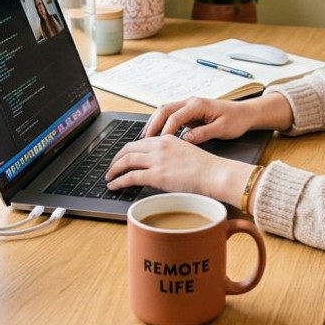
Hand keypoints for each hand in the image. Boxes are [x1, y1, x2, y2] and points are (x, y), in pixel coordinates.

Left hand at [105, 134, 252, 201]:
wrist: (215, 174)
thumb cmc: (207, 168)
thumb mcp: (187, 153)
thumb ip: (171, 155)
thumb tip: (163, 165)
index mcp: (167, 139)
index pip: (140, 142)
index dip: (128, 150)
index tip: (123, 158)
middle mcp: (159, 146)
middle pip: (128, 148)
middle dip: (116, 158)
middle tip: (111, 167)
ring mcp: (157, 160)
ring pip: (126, 161)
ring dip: (114, 170)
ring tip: (109, 177)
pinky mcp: (156, 175)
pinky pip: (130, 177)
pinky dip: (119, 181)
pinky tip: (114, 186)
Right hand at [143, 94, 291, 143]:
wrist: (244, 113)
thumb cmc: (236, 120)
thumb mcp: (222, 129)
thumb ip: (203, 133)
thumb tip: (185, 139)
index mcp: (198, 104)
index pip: (175, 116)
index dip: (166, 130)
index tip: (159, 143)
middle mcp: (190, 102)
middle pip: (164, 109)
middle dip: (153, 124)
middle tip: (144, 140)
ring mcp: (188, 105)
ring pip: (164, 111)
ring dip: (154, 123)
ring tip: (145, 139)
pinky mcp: (188, 112)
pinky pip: (170, 116)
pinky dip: (161, 124)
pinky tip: (156, 136)